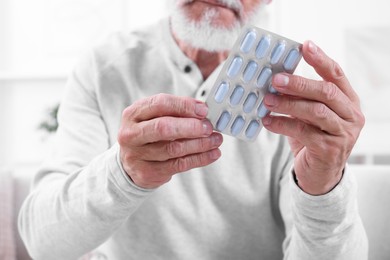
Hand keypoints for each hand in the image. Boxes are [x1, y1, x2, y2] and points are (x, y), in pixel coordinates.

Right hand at [118, 93, 222, 188]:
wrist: (131, 162)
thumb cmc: (148, 134)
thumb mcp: (155, 117)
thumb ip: (175, 111)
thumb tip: (202, 110)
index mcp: (133, 114)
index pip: (160, 104)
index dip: (184, 106)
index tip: (203, 110)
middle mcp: (130, 134)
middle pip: (164, 128)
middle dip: (191, 127)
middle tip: (209, 127)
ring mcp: (136, 155)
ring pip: (174, 149)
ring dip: (200, 144)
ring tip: (216, 140)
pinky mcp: (146, 173)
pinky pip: (179, 165)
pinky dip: (199, 159)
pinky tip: (212, 154)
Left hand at [261, 41, 364, 194]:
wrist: (318, 174)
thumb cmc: (312, 138)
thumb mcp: (309, 115)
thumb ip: (301, 98)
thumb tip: (275, 80)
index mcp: (348, 101)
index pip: (336, 74)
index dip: (320, 59)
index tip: (304, 46)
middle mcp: (351, 115)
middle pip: (326, 91)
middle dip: (299, 83)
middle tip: (275, 79)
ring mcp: (343, 134)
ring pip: (316, 111)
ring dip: (288, 104)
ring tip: (267, 100)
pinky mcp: (330, 150)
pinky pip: (303, 132)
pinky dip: (282, 125)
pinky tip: (267, 121)